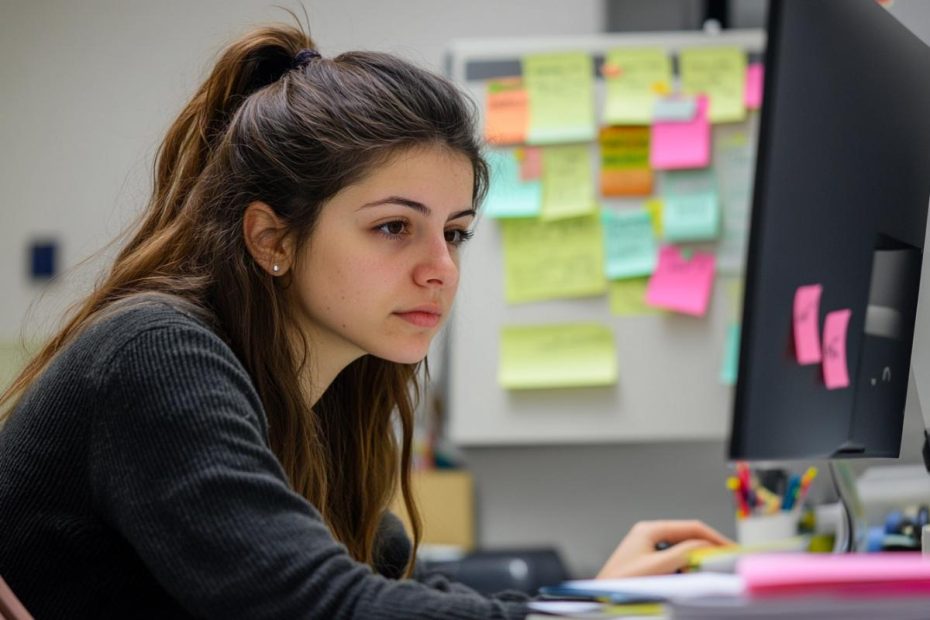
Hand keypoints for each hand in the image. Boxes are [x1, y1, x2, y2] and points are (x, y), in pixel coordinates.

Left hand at [595, 520, 733, 578]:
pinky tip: (689, 579)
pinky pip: (673, 561)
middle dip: (707, 549)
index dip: (715, 537)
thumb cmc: (622, 583)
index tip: (732, 549)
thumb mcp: (658, 567)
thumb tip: (708, 545)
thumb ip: (684, 553)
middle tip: (725, 561)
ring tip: (707, 572)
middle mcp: (648, 535)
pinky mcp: (646, 563)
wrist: (600, 600)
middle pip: (687, 537)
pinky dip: (685, 568)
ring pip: (681, 550)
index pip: (691, 527)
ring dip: (695, 560)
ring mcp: (646, 548)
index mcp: (649, 529)